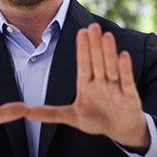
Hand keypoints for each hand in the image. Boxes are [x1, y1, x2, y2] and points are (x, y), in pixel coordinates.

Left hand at [26, 23, 148, 149]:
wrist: (121, 130)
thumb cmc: (96, 119)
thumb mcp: (71, 117)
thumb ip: (50, 113)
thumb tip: (27, 112)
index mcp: (87, 84)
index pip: (84, 63)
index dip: (83, 48)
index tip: (81, 32)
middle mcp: (101, 82)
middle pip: (97, 61)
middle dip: (94, 44)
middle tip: (93, 26)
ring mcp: (116, 88)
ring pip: (111, 67)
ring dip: (108, 52)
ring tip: (107, 36)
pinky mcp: (129, 97)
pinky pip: (126, 81)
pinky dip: (125, 69)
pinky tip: (123, 55)